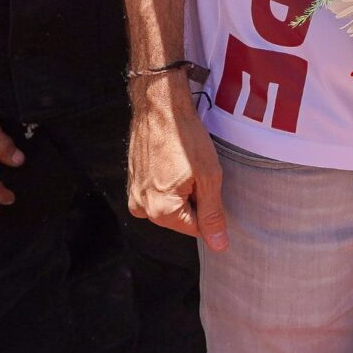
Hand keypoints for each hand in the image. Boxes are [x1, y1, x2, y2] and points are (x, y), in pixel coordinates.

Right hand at [130, 80, 227, 251]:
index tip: (206, 180)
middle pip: (182, 218)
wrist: (159, 106)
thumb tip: (219, 246)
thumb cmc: (186, 138)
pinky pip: (157, 193)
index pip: (197, 228)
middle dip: (194, 198)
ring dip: (182, 190)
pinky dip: (168, 182)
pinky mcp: (132, 182)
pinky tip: (172, 161)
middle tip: (195, 169)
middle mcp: (142, 209)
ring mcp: (134, 195)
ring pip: (170, 205)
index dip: (209, 205)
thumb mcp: (209, 177)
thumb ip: (213, 214)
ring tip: (182, 164)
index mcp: (162, 212)